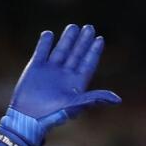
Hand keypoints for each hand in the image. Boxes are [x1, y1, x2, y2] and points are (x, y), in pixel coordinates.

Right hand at [2, 24, 120, 145]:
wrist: (27, 119)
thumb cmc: (52, 116)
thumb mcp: (75, 106)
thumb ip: (94, 99)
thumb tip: (117, 100)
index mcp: (75, 83)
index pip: (88, 63)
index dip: (94, 52)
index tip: (99, 39)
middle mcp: (64, 75)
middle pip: (76, 54)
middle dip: (83, 41)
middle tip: (89, 27)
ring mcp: (49, 71)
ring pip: (61, 50)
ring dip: (67, 39)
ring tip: (73, 26)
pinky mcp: (35, 68)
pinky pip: (41, 52)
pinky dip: (45, 43)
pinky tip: (49, 34)